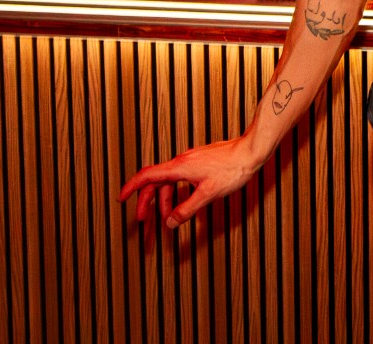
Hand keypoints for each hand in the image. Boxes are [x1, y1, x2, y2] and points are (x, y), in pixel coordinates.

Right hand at [116, 137, 261, 233]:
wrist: (251, 151)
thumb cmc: (233, 169)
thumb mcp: (208, 194)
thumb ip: (187, 209)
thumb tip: (169, 222)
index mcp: (179, 167)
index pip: (146, 176)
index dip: (131, 187)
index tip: (120, 198)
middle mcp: (182, 161)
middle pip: (155, 181)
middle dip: (146, 200)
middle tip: (142, 219)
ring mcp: (191, 160)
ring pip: (169, 180)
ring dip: (164, 199)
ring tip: (167, 217)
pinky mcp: (200, 162)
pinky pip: (181, 178)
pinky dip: (177, 192)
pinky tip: (185, 202)